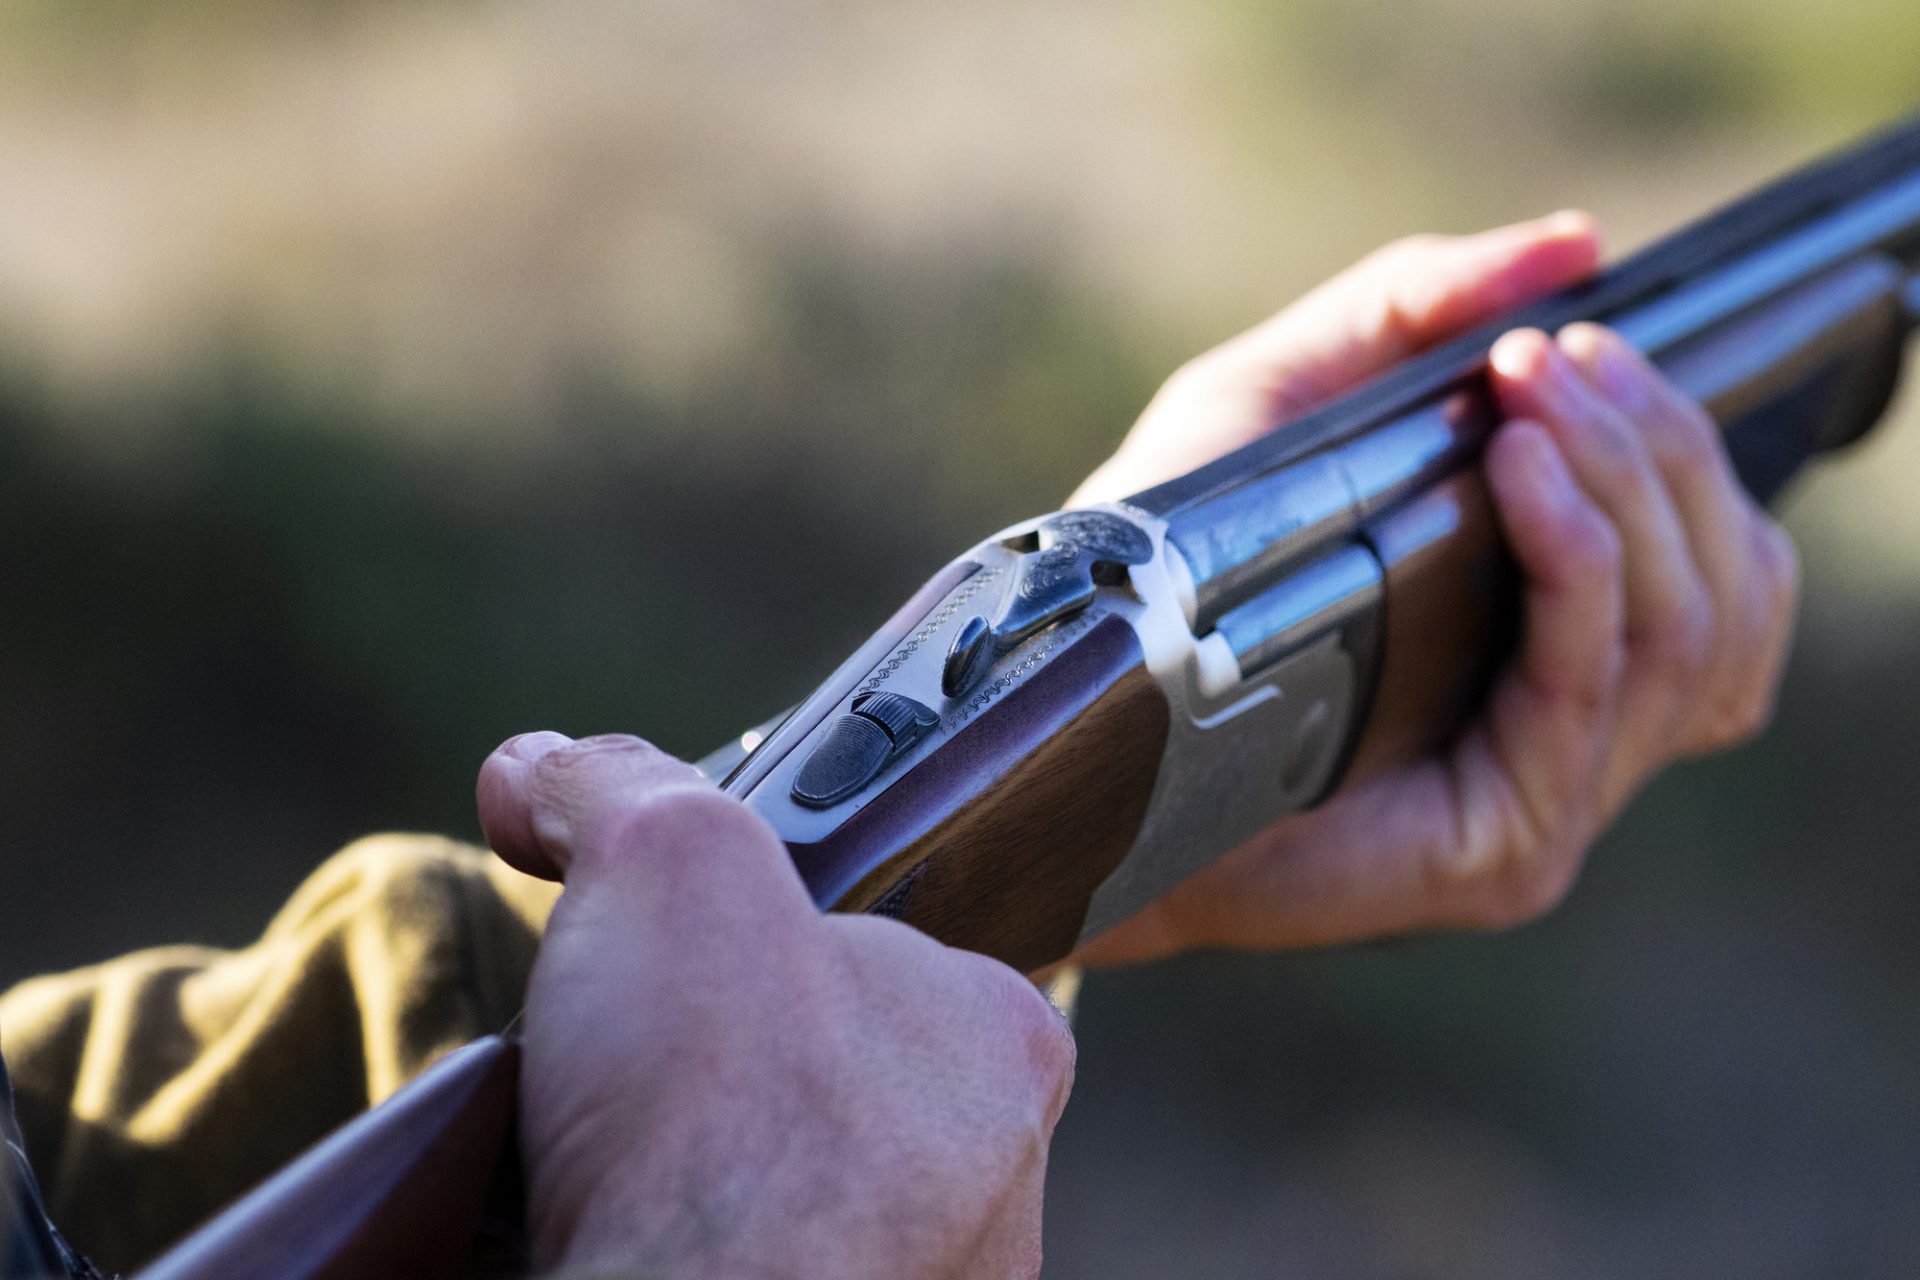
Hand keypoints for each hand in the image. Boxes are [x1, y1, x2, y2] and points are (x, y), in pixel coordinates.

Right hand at [476, 733, 1073, 1278]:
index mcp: (1002, 1039)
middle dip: (740, 1063)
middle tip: (648, 1061)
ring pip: (809, 1194)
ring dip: (716, 1171)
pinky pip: (766, 1269)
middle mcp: (999, 1180)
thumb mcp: (668, 859)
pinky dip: (693, 1248)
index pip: (898, 952)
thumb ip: (617, 784)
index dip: (782, 934)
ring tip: (622, 1156)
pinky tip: (629, 1233)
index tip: (703, 952)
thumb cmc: (720, 1113)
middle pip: (843, 1076)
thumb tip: (540, 768)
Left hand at [1068, 215, 1798, 963]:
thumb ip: (1413, 314)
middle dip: (1659, 443)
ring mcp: (1554, 796)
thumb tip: (1572, 242)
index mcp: (1549, 643)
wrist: (1070, 732)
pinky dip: (1580, 562)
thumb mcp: (1284, 405)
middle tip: (1561, 352)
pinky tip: (1522, 470)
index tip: (1583, 338)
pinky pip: (1592, 685)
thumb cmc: (1169, 575)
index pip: (1719, 560)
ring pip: (1690, 633)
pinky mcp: (1509, 846)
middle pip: (1723, 585)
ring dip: (1632, 484)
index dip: (1678, 440)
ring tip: (1540, 389)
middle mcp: (1573, 729)